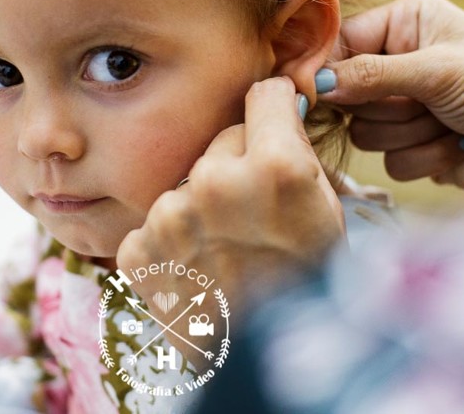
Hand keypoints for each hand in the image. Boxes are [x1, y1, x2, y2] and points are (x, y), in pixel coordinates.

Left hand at [117, 77, 344, 321]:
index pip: (263, 94)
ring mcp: (169, 215)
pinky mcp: (137, 248)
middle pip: (224, 139)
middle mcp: (216, 181)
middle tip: (256, 214)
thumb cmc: (306, 291)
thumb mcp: (326, 213)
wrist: (262, 369)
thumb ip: (296, 152)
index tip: (275, 124)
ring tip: (227, 252)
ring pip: (189, 182)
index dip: (273, 111)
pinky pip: (155, 221)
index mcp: (276, 167)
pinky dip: (172, 242)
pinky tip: (197, 271)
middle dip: (238, 165)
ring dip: (203, 204)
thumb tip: (279, 100)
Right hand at [320, 0, 463, 201]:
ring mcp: (410, 107)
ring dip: (408, 134)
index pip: (343, 41)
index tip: (312, 90)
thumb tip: (314, 83)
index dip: (328, 67)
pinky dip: (423, 157)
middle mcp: (404, 61)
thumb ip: (371, 76)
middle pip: (348, 91)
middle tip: (422, 105)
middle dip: (386, 107)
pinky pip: (389, 160)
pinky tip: (459, 147)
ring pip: (365, 130)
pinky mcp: (417, 147)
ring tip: (449, 124)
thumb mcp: (437, 71)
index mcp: (409, 23)